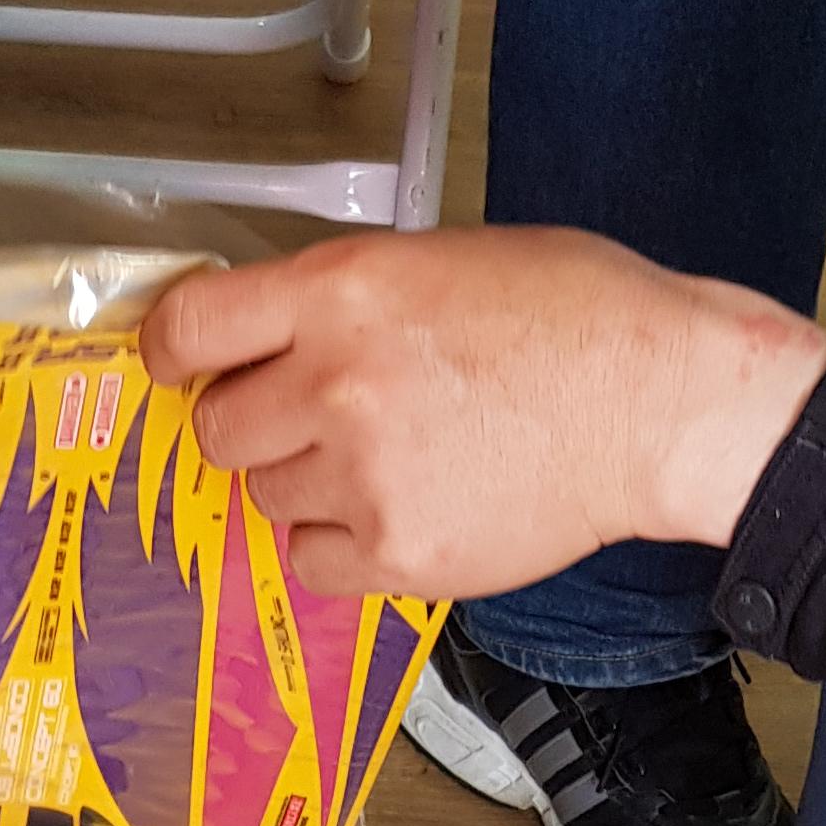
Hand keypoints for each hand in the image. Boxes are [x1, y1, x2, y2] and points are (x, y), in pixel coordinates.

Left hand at [140, 228, 825, 603]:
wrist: (653, 403)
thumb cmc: (570, 319)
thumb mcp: (439, 263)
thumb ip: (341, 302)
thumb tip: (270, 342)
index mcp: (342, 294)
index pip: (191, 330)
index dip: (172, 355)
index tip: (177, 368)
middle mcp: (335, 385)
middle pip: (220, 432)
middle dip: (254, 426)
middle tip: (313, 419)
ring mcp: (362, 478)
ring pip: (268, 500)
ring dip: (305, 485)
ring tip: (386, 459)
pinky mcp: (395, 555)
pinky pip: (312, 562)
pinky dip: (339, 545)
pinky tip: (396, 510)